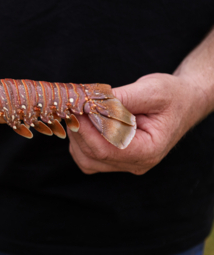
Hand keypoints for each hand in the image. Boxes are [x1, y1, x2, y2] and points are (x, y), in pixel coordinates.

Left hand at [67, 73, 204, 174]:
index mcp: (148, 151)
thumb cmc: (172, 96)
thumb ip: (122, 98)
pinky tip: (83, 120)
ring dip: (76, 135)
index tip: (78, 106)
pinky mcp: (114, 158)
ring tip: (78, 110)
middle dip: (78, 129)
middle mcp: (136, 163)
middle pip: (93, 155)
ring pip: (85, 159)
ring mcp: (124, 164)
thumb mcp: (152, 90)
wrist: (182, 103)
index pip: (107, 148)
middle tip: (72, 105)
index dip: (87, 128)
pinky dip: (79, 140)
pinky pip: (87, 157)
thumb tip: (91, 102)